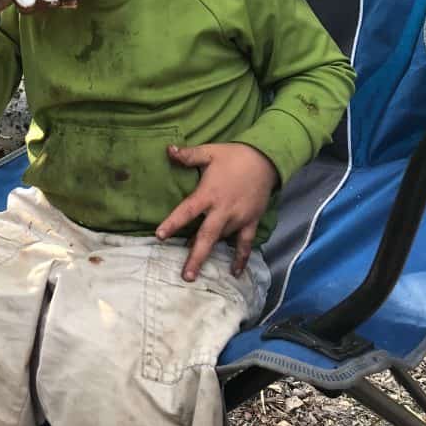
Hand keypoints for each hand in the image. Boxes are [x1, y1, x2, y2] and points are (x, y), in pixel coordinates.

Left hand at [156, 142, 278, 281]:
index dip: (173, 223)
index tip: (160, 236)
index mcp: (209, 193)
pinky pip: (246, 243)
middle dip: (196, 256)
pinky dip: (241, 258)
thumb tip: (168, 150)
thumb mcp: (209, 152)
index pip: (187, 210)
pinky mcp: (251, 221)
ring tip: (197, 271)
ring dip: (210, 253)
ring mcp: (238, 218)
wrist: (265, 159)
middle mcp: (223, 210)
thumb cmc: (233, 156)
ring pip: (221, 240)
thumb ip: (188, 155)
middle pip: (207, 237)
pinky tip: (235, 273)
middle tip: (186, 276)